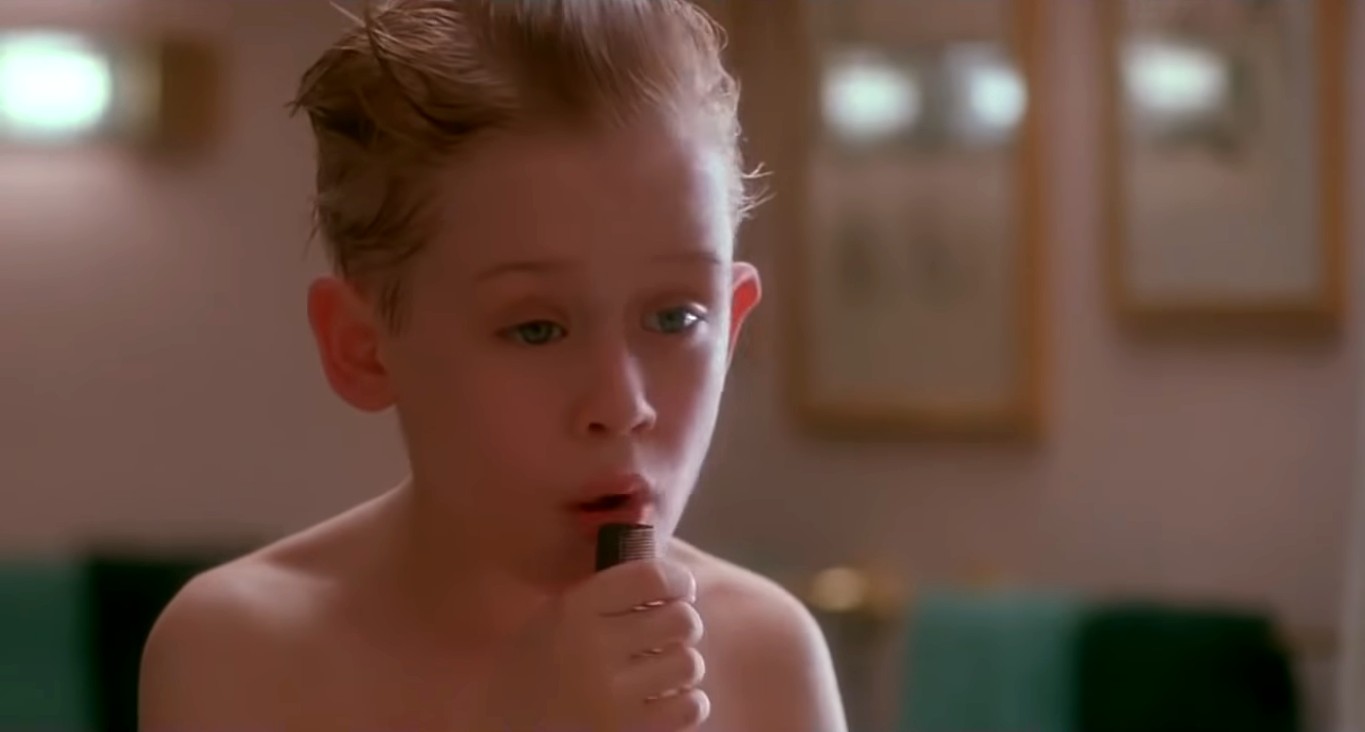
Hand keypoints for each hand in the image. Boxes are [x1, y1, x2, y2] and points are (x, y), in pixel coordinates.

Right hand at [472, 558, 708, 731]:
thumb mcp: (556, 615)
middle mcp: (595, 648)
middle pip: (681, 619)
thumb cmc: (535, 664)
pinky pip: (690, 706)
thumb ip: (605, 595)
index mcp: (576, 609)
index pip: (651, 577)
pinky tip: (667, 699)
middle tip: (671, 633)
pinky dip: (687, 702)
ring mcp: (612, 695)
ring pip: (689, 663)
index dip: (677, 580)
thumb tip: (668, 578)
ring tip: (665, 669)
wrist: (503, 723)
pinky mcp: (627, 731)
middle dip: (683, 624)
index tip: (679, 590)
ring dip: (683, 665)